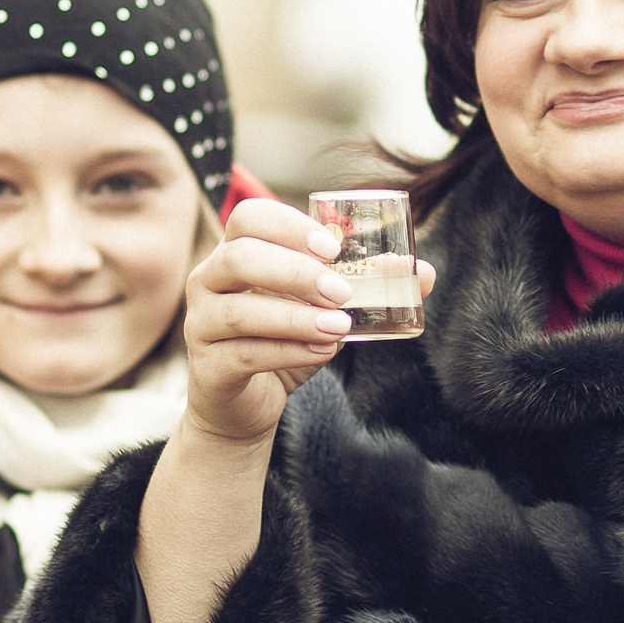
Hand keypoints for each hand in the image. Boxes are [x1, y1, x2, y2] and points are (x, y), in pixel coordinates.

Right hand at [181, 197, 435, 444]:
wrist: (247, 405)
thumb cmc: (284, 344)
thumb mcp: (325, 311)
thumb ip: (367, 288)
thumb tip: (423, 273)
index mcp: (236, 253)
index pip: (249, 216)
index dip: (288, 224)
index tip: (333, 247)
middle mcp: (209, 281)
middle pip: (239, 257)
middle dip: (295, 272)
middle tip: (342, 291)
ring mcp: (200, 323)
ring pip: (239, 310)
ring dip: (295, 317)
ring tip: (338, 327)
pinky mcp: (207, 365)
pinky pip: (244, 354)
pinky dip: (288, 352)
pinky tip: (322, 353)